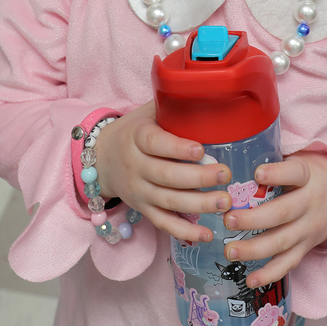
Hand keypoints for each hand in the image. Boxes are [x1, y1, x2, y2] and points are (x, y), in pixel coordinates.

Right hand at [93, 102, 231, 242]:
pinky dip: (185, 231)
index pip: (155, 144)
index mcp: (137, 137)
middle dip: (197, 178)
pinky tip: (207, 234)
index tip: (200, 150)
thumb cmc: (135, 130)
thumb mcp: (148, 112)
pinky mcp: (143, 209)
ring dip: (198, 205)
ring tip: (224, 202)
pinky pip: (163, 223)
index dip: (177, 149)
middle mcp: (135, 166)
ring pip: (167, 201)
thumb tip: (210, 91)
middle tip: (225, 175)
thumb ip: (173, 105)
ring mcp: (139, 191)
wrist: (101, 157)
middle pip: (166, 176)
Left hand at [221, 152, 326, 288]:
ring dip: (254, 249)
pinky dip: (269, 274)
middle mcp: (310, 203)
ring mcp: (309, 228)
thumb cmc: (308, 174)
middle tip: (227, 219)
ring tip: (230, 251)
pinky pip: (288, 263)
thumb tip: (234, 158)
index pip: (295, 173)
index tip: (257, 174)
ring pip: (282, 241)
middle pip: (283, 213)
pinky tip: (250, 280)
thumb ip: (273, 161)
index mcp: (308, 176)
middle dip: (253, 219)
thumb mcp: (298, 160)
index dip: (277, 174)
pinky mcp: (307, 247)